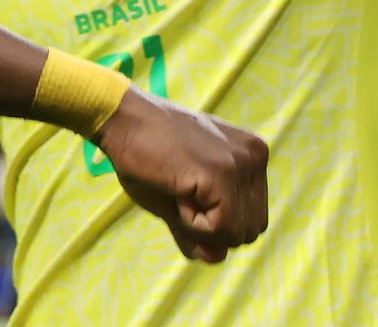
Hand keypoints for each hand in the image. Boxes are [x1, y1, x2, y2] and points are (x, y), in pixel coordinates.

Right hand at [94, 89, 268, 261]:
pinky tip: (176, 190)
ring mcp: (240, 163)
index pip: (251, 219)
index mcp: (253, 155)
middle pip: (250, 230)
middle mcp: (255, 156)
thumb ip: (201, 232)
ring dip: (202, 226)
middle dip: (214, 227)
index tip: (189, 188)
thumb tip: (218, 258)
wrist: (122, 120)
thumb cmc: (146, 154)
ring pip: (237, 233)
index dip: (216, 220)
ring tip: (180, 188)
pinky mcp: (220, 173)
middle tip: (183, 191)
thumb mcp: (179, 199)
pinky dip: (191, 223)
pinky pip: (218, 229)